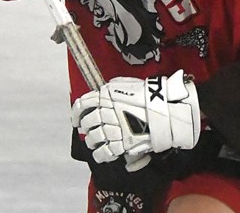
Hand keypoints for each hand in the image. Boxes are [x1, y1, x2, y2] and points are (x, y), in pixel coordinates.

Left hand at [70, 70, 199, 165]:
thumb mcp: (126, 83)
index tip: (75, 119)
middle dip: (85, 127)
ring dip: (91, 141)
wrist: (163, 110)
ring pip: (93, 138)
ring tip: (94, 142)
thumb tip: (103, 93)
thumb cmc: (147, 95)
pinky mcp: (122, 144)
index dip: (76, 113)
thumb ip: (112, 88)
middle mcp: (106, 112)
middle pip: (87, 123)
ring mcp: (113, 129)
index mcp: (105, 96)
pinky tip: (100, 154)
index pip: (82, 104)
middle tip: (87, 130)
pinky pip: (104, 152)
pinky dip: (100, 155)